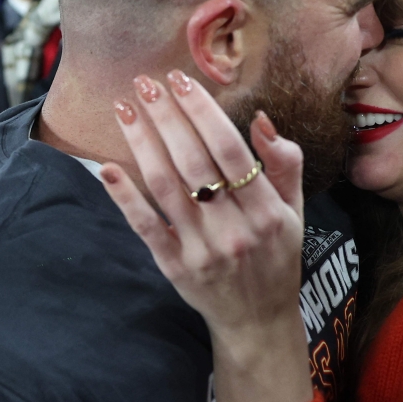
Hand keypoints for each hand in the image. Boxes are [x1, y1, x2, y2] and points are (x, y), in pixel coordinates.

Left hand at [100, 71, 312, 401]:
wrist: (258, 321)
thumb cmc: (275, 255)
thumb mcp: (295, 210)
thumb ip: (284, 163)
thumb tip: (260, 119)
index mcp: (267, 212)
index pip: (230, 150)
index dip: (202, 112)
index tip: (181, 80)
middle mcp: (235, 230)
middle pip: (193, 162)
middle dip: (167, 117)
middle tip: (145, 82)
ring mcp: (202, 251)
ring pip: (166, 188)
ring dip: (142, 143)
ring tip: (125, 108)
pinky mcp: (174, 268)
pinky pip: (145, 227)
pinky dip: (125, 197)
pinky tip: (107, 167)